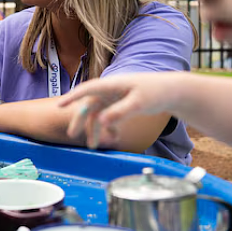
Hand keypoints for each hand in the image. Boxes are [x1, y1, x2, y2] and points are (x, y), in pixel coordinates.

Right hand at [58, 73, 184, 148]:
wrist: (172, 91)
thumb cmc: (156, 93)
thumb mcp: (139, 104)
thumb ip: (119, 112)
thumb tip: (101, 122)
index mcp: (111, 85)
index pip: (86, 90)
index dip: (71, 98)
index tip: (59, 107)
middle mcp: (109, 90)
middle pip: (88, 104)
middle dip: (80, 120)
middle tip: (72, 134)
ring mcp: (114, 96)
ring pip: (97, 113)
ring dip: (94, 128)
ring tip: (93, 146)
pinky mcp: (119, 102)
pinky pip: (107, 116)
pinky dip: (107, 126)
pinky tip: (113, 136)